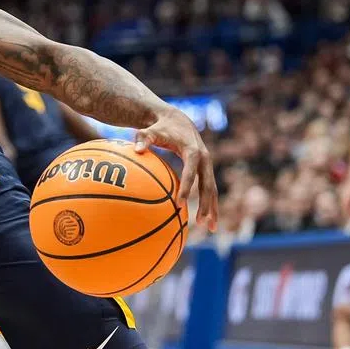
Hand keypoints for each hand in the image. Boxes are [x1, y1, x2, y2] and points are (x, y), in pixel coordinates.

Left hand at [134, 108, 218, 230]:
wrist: (176, 119)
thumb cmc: (159, 128)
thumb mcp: (150, 131)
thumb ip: (143, 139)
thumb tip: (137, 149)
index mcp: (193, 151)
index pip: (191, 173)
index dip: (186, 188)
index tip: (180, 204)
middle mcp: (205, 158)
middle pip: (208, 185)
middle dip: (206, 204)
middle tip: (200, 222)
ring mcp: (207, 165)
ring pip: (212, 189)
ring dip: (212, 208)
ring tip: (210, 228)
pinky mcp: (206, 169)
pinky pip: (209, 189)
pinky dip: (210, 204)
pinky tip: (207, 220)